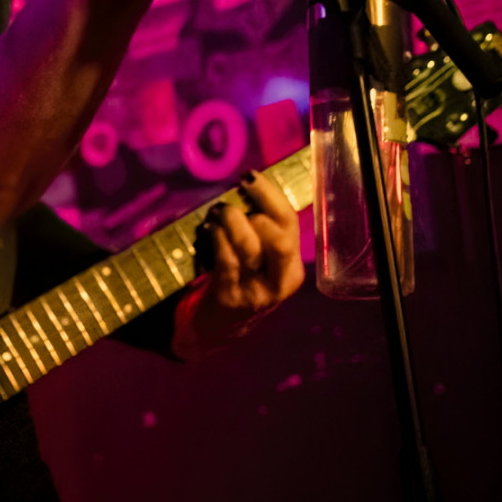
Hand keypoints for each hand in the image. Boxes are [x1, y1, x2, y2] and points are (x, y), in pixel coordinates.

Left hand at [171, 171, 304, 360]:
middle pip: (280, 238)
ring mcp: (256, 292)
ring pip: (250, 247)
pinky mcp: (230, 298)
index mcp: (293, 267)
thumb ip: (263, 227)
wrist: (218, 325)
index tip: (249, 177)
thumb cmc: (241, 279)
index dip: (270, 195)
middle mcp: (281, 281)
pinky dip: (216, 238)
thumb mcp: (261, 259)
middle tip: (233, 199)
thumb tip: (249, 183)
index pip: (289, 223)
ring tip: (217, 213)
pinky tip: (208, 229)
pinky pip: (226, 261)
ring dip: (230, 221)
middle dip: (255, 210)